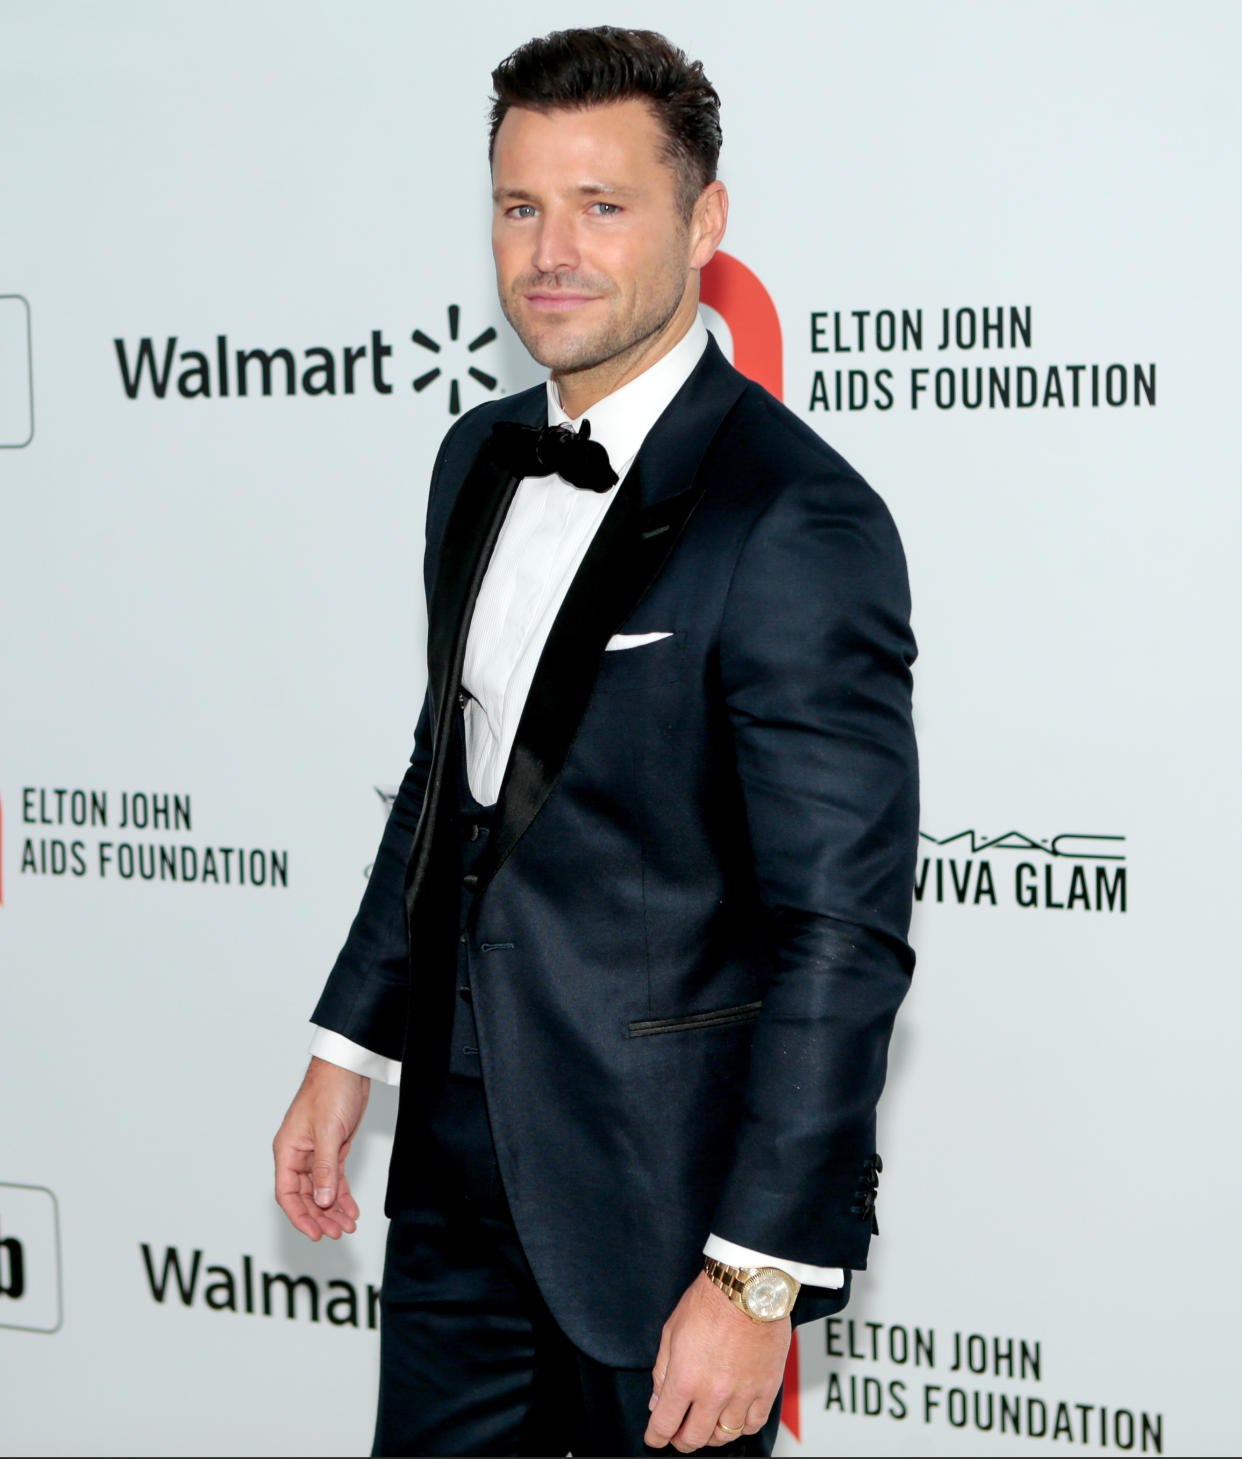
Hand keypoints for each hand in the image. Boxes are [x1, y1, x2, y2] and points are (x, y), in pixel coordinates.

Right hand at [273, 1056, 368, 1240]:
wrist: (347, 1069)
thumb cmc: (330, 1091)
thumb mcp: (327, 1131)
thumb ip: (325, 1168)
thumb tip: (323, 1201)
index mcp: (287, 1151)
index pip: (287, 1193)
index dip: (300, 1216)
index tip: (315, 1234)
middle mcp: (298, 1155)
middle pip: (305, 1196)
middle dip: (321, 1217)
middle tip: (338, 1233)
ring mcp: (316, 1153)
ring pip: (321, 1190)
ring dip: (333, 1210)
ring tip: (348, 1226)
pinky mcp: (333, 1149)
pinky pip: (334, 1179)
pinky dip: (342, 1195)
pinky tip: (352, 1209)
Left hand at [644, 1272, 789, 1450]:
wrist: (748, 1287)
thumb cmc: (709, 1301)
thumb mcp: (671, 1331)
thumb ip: (662, 1371)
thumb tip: (657, 1401)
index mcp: (684, 1378)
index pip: (665, 1424)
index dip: (656, 1437)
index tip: (655, 1438)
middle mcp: (713, 1392)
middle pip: (694, 1438)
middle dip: (681, 1441)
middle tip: (679, 1433)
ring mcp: (742, 1393)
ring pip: (724, 1436)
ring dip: (711, 1434)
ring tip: (707, 1423)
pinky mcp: (766, 1388)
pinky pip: (753, 1424)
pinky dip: (741, 1426)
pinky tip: (734, 1416)